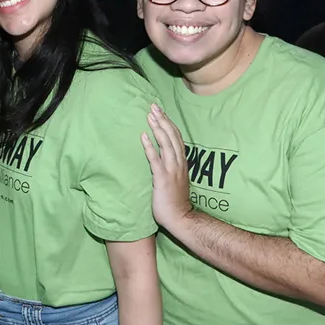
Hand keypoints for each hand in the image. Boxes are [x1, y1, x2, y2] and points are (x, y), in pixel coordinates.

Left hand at [140, 104, 191, 230]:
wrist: (180, 218)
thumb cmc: (174, 200)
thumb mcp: (175, 179)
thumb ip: (170, 166)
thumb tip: (161, 156)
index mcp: (181, 162)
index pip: (176, 138)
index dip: (169, 123)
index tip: (160, 111)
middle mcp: (178, 163)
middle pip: (172, 137)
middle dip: (163, 120)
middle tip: (153, 106)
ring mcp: (171, 171)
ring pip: (166, 144)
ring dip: (158, 128)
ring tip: (150, 115)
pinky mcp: (163, 179)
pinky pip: (155, 160)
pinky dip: (150, 147)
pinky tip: (143, 136)